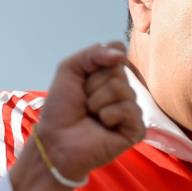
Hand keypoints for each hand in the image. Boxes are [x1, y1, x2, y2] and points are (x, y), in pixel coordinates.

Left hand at [35, 42, 144, 179]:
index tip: (83, 80)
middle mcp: (125, 90)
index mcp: (112, 76)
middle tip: (85, 102)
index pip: (118, 51)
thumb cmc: (61, 107)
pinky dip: (109, 116)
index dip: (97, 63)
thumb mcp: (70, 69)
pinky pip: (129, 110)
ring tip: (92, 115)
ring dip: (97, 102)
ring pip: (121, 90)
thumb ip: (93, 53)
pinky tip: (103, 126)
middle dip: (94, 85)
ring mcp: (132, 110)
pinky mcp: (136, 129)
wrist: (55, 139)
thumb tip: (121, 54)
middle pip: (118, 71)